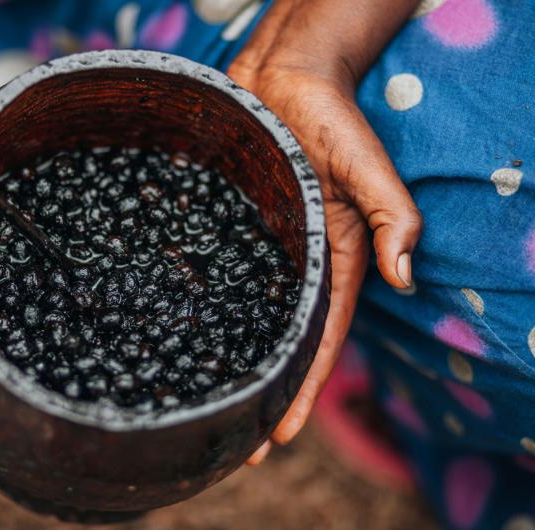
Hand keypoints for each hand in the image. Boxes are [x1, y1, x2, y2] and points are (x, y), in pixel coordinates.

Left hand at [230, 5, 421, 464]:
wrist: (281, 75)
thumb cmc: (332, 117)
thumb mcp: (371, 167)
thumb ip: (395, 218)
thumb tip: (403, 278)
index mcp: (335, 258)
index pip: (320, 337)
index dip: (304, 387)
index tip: (284, 434)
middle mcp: (295, 262)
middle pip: (279, 341)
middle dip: (264, 394)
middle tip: (239, 448)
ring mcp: (259, 247)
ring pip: (244, 318)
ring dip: (231, 364)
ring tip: (206, 409)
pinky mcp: (228, 226)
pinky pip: (215, 277)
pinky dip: (202, 313)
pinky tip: (178, 340)